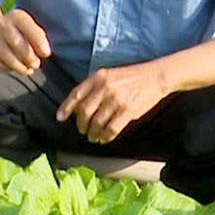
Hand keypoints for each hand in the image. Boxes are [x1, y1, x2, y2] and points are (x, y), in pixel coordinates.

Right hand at [0, 9, 52, 75]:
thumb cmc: (18, 30)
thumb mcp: (29, 28)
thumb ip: (38, 38)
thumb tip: (43, 53)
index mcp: (17, 17)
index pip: (29, 27)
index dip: (39, 42)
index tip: (46, 54)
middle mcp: (2, 24)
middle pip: (16, 42)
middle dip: (29, 56)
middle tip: (36, 65)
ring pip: (5, 55)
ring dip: (19, 66)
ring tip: (27, 70)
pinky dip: (7, 68)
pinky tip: (14, 68)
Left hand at [56, 62, 170, 143]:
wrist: (155, 76)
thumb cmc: (131, 77)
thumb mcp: (109, 75)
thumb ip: (93, 87)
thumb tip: (78, 107)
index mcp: (98, 77)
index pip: (76, 94)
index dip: (66, 108)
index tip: (60, 118)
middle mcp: (105, 88)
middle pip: (84, 112)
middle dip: (81, 125)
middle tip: (82, 130)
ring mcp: (116, 100)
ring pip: (97, 123)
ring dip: (93, 133)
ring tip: (93, 137)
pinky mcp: (128, 111)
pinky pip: (111, 129)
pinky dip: (106, 137)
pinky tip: (105, 139)